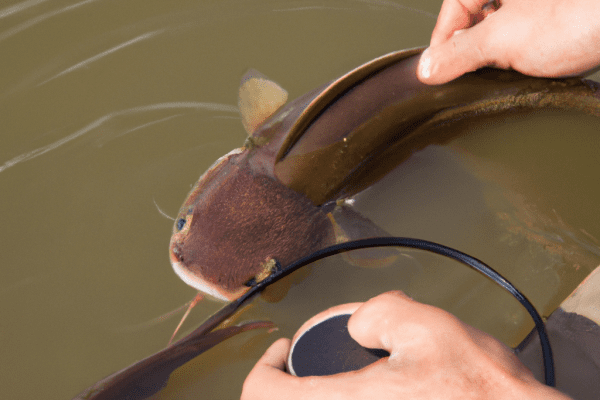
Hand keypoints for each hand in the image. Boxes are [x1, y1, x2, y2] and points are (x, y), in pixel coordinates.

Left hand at [241, 291, 571, 399]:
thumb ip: (376, 313)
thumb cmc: (481, 391)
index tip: (282, 349)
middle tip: (304, 364)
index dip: (264, 365)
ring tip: (341, 377)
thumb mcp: (427, 328)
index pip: (262, 394)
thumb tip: (358, 325)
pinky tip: (374, 391)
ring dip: (316, 395)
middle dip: (288, 383)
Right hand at [418, 0, 599, 83]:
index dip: (442, 43)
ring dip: (496, 54)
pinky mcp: (553, 17)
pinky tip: (527, 66)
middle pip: (475, 19)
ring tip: (504, 71)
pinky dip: (519, 52)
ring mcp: (534, 6)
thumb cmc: (573, 18)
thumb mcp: (501, 41)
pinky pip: (523, 34)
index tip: (437, 72)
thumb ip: (459, 54)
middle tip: (471, 75)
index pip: (453, 8)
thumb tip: (427, 68)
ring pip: (499, 28)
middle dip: (470, 49)